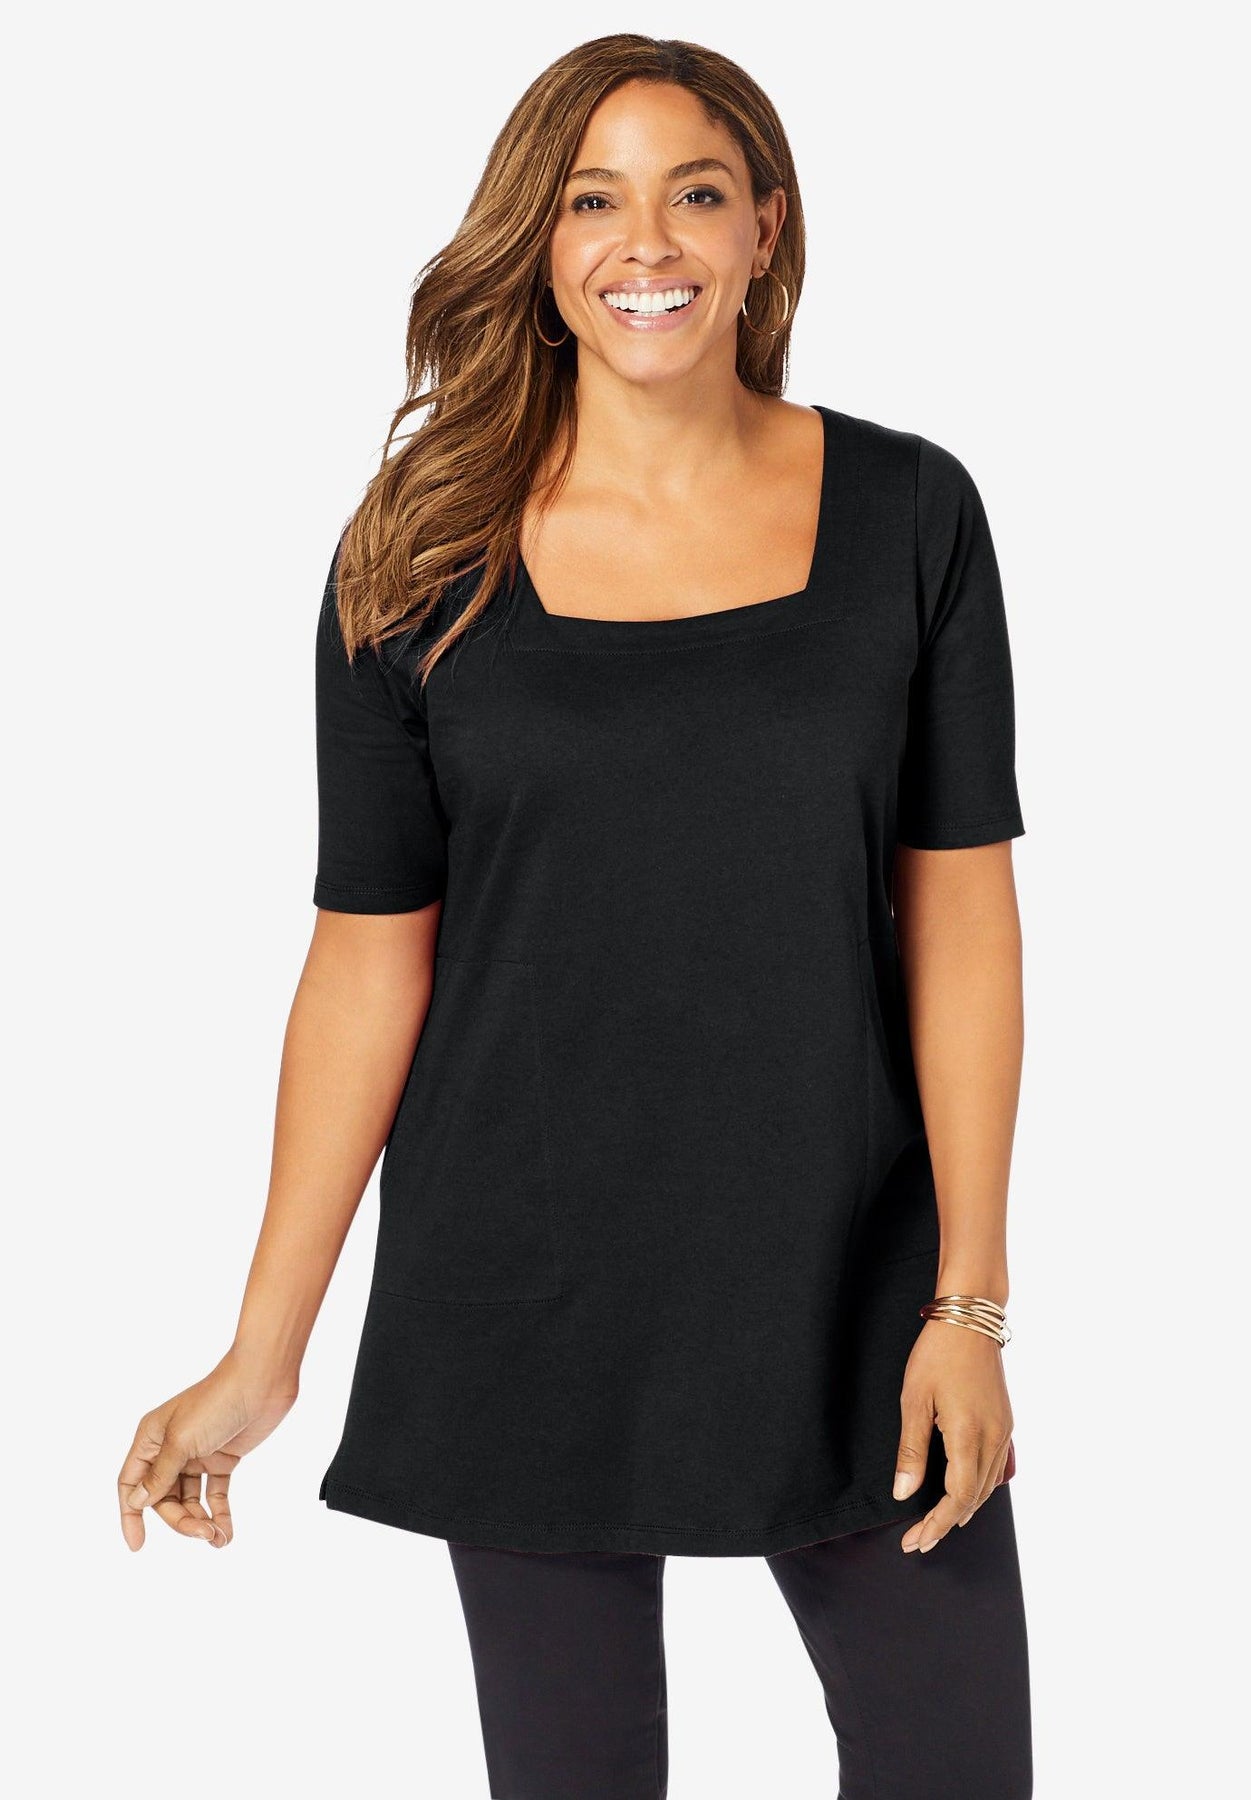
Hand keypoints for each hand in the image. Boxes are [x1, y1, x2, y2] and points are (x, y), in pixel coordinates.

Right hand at [117, 1347, 297, 1549]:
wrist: (262, 1381)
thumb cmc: (216, 1402)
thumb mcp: (181, 1441)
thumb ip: (160, 1474)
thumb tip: (136, 1502)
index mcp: (150, 1438)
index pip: (130, 1483)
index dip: (130, 1515)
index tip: (137, 1545)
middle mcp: (170, 1448)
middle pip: (163, 1497)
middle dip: (180, 1519)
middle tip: (201, 1534)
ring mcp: (197, 1454)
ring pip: (189, 1499)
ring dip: (200, 1521)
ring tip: (217, 1538)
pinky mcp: (222, 1458)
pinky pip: (214, 1493)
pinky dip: (219, 1513)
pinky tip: (225, 1533)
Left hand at [892, 1318, 1013, 1553]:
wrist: (970, 1318)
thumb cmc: (937, 1354)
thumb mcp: (913, 1400)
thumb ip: (911, 1451)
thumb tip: (904, 1493)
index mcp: (969, 1435)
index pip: (957, 1497)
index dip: (936, 1523)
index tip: (915, 1540)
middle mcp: (993, 1437)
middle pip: (974, 1498)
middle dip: (946, 1523)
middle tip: (919, 1540)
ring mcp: (1003, 1430)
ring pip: (988, 1486)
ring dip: (964, 1509)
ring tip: (937, 1525)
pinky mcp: (1005, 1421)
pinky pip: (995, 1467)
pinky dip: (978, 1488)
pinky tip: (964, 1493)